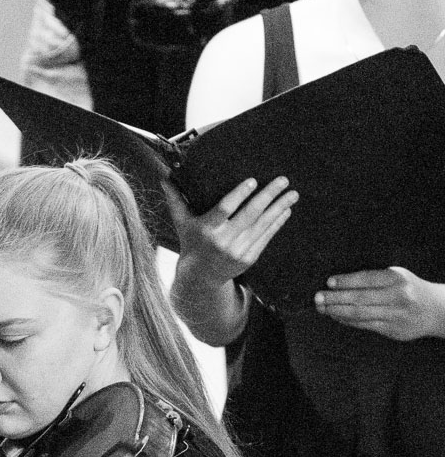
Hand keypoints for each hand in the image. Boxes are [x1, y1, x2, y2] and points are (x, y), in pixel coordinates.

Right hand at [166, 175, 297, 286]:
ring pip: (262, 225)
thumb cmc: (191, 243)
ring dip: (279, 207)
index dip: (239, 195)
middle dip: (269, 196)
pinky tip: (286, 211)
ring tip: (292, 193)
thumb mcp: (181, 223)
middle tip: (283, 180)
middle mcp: (223, 241)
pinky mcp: (248, 258)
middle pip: (250, 214)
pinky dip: (277, 223)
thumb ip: (176, 200)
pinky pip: (266, 237)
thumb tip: (164, 178)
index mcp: (206, 229)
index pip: (225, 209)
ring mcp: (238, 251)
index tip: (253, 181)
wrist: (200, 278)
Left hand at [314, 266, 444, 340]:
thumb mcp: (397, 276)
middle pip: (360, 298)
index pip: (367, 278)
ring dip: (337, 311)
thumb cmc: (409, 289)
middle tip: (317, 298)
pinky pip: (364, 325)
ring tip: (322, 308)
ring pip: (360, 313)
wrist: (435, 310)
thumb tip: (340, 283)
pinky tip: (336, 316)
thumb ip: (374, 278)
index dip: (347, 281)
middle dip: (336, 298)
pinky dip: (348, 320)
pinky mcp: (392, 330)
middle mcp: (397, 296)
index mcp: (397, 278)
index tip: (329, 282)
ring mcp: (395, 314)